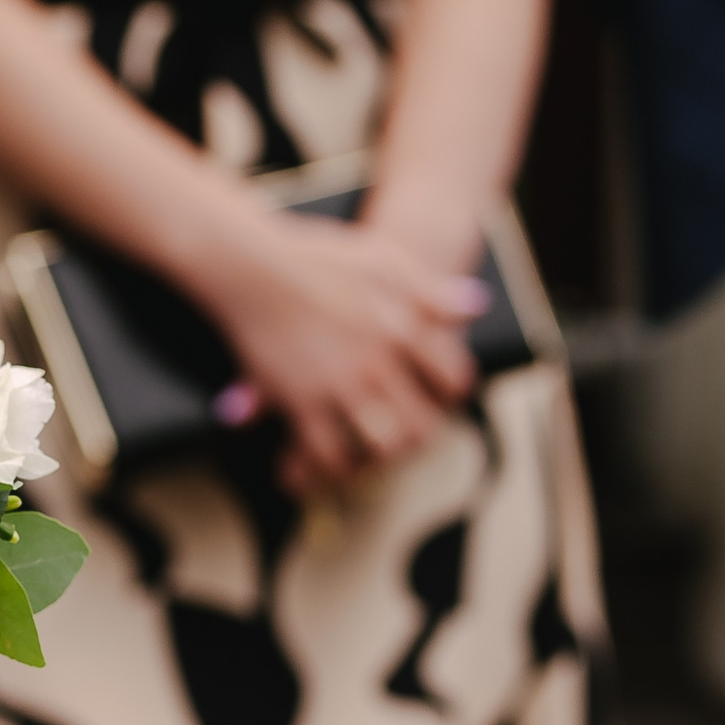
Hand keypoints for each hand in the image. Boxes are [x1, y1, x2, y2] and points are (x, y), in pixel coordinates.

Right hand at [202, 213, 485, 496]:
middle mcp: (379, 361)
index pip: (450, 377)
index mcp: (404, 327)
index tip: (434, 398)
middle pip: (422, 423)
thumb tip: (475, 305)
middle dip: (416, 439)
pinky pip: (325, 452)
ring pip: (382, 446)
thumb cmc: (312, 256)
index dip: (447, 394)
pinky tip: (310, 467)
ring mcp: (341, 384)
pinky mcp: (300, 400)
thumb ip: (430, 288)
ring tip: (362, 461)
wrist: (249, 263)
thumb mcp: (382, 258)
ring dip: (377, 460)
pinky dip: (323, 468)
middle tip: (401, 440)